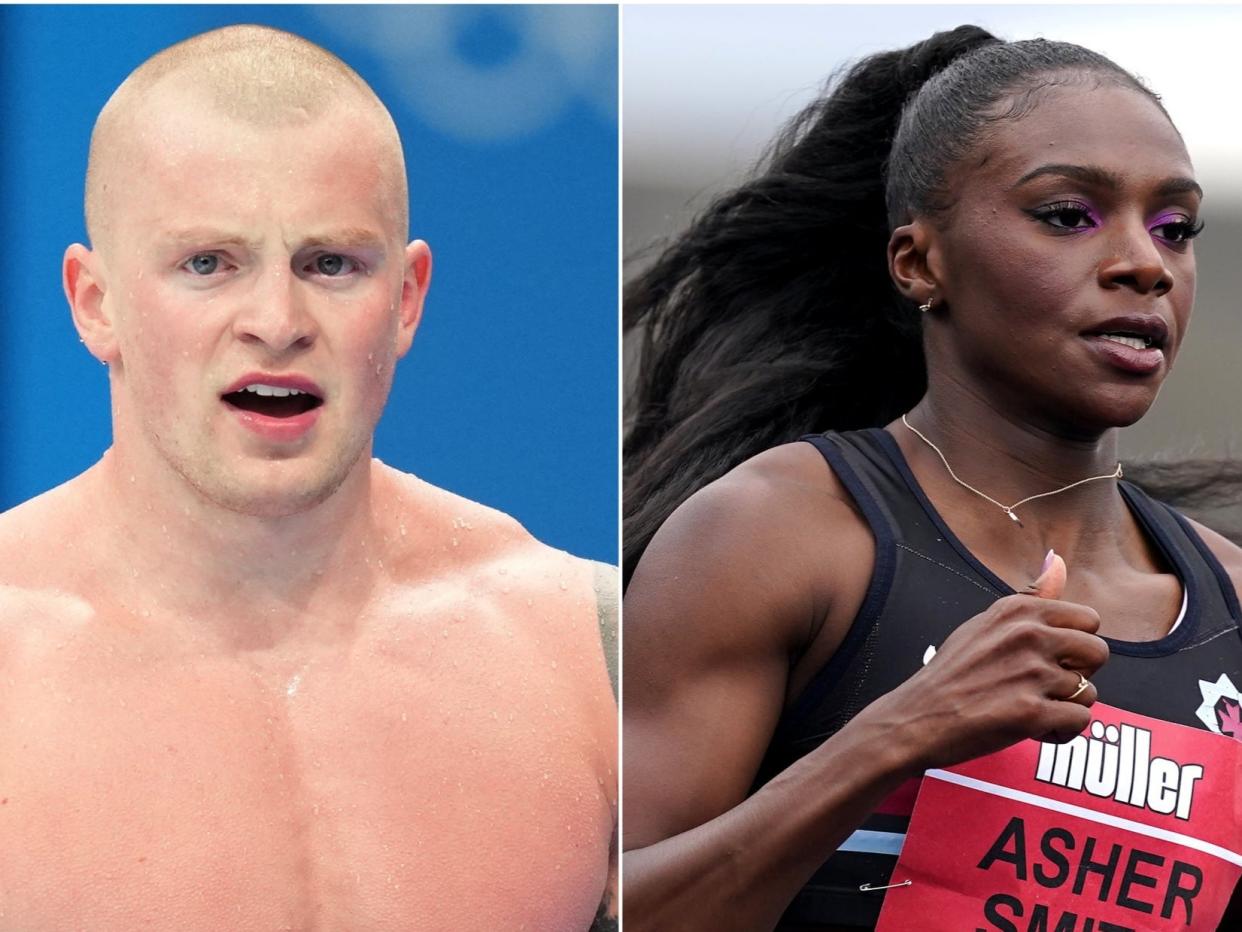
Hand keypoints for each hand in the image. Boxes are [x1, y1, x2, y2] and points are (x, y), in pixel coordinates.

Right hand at [874, 550, 1107, 772]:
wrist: (917, 717)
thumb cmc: (951, 673)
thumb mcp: (985, 623)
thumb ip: (1030, 599)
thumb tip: (1057, 560)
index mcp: (1018, 610)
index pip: (1088, 620)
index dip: (1074, 644)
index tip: (1049, 657)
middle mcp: (1028, 634)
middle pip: (1098, 652)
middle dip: (1081, 674)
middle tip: (1046, 686)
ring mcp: (1031, 673)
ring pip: (1089, 692)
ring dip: (1064, 707)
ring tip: (1030, 709)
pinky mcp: (1031, 712)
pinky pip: (1079, 722)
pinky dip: (1060, 732)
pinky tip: (1033, 729)